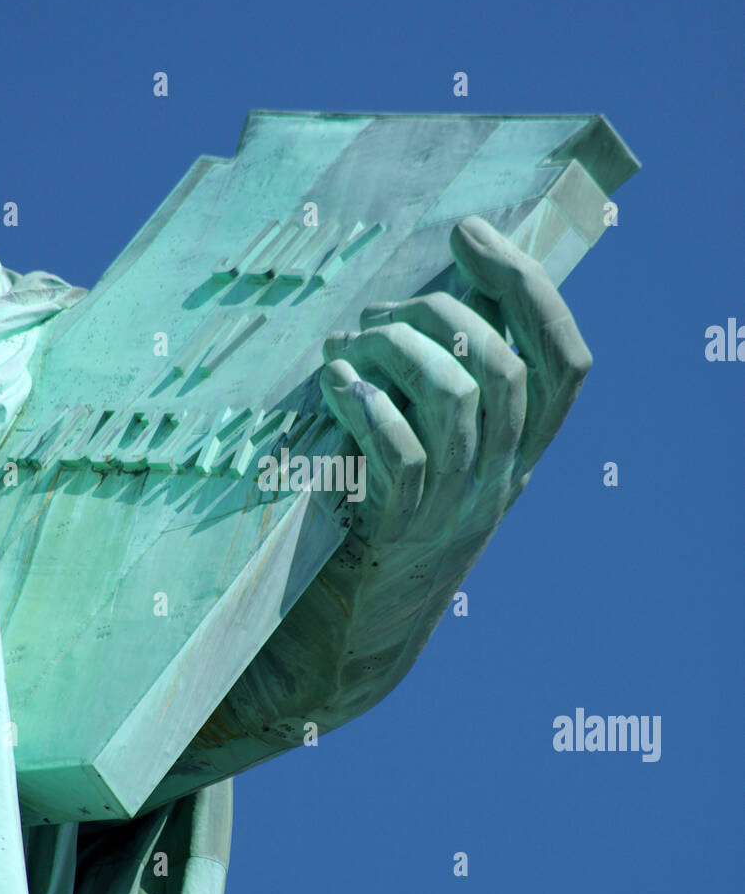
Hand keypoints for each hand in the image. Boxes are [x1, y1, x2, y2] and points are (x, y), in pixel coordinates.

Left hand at [186, 215, 591, 774]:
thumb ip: (432, 406)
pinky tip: (330, 386)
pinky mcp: (394, 536)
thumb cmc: (365, 543)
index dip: (529, 286)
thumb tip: (413, 308)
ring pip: (459, 397)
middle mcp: (497, 485)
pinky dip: (365, 403)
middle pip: (505, 366)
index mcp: (513, 462)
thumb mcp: (423, 474)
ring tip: (344, 348)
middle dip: (438, 311)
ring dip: (395, 349)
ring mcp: (450, 513)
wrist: (338, 660)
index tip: (470, 233)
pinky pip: (401, 453)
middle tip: (374, 316)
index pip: (564, 364)